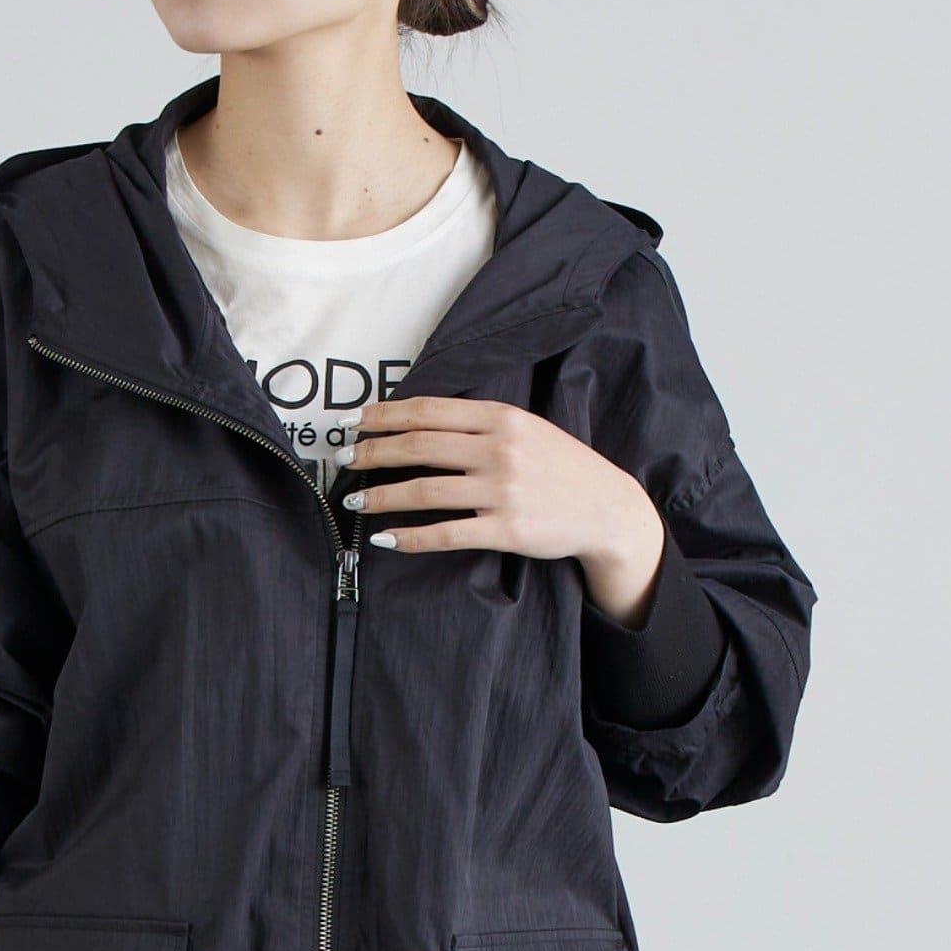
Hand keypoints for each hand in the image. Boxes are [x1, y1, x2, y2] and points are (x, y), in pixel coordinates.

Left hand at [340, 397, 666, 623]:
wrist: (607, 509)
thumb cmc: (562, 468)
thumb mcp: (528, 429)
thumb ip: (481, 423)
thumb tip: (423, 421)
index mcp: (501, 418)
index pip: (428, 411)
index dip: (384, 416)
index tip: (353, 423)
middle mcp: (499, 449)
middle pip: (418, 446)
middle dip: (372, 453)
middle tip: (342, 461)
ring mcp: (502, 490)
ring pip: (424, 490)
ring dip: (381, 496)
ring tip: (356, 502)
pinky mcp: (506, 529)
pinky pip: (446, 533)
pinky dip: (410, 537)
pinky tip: (386, 539)